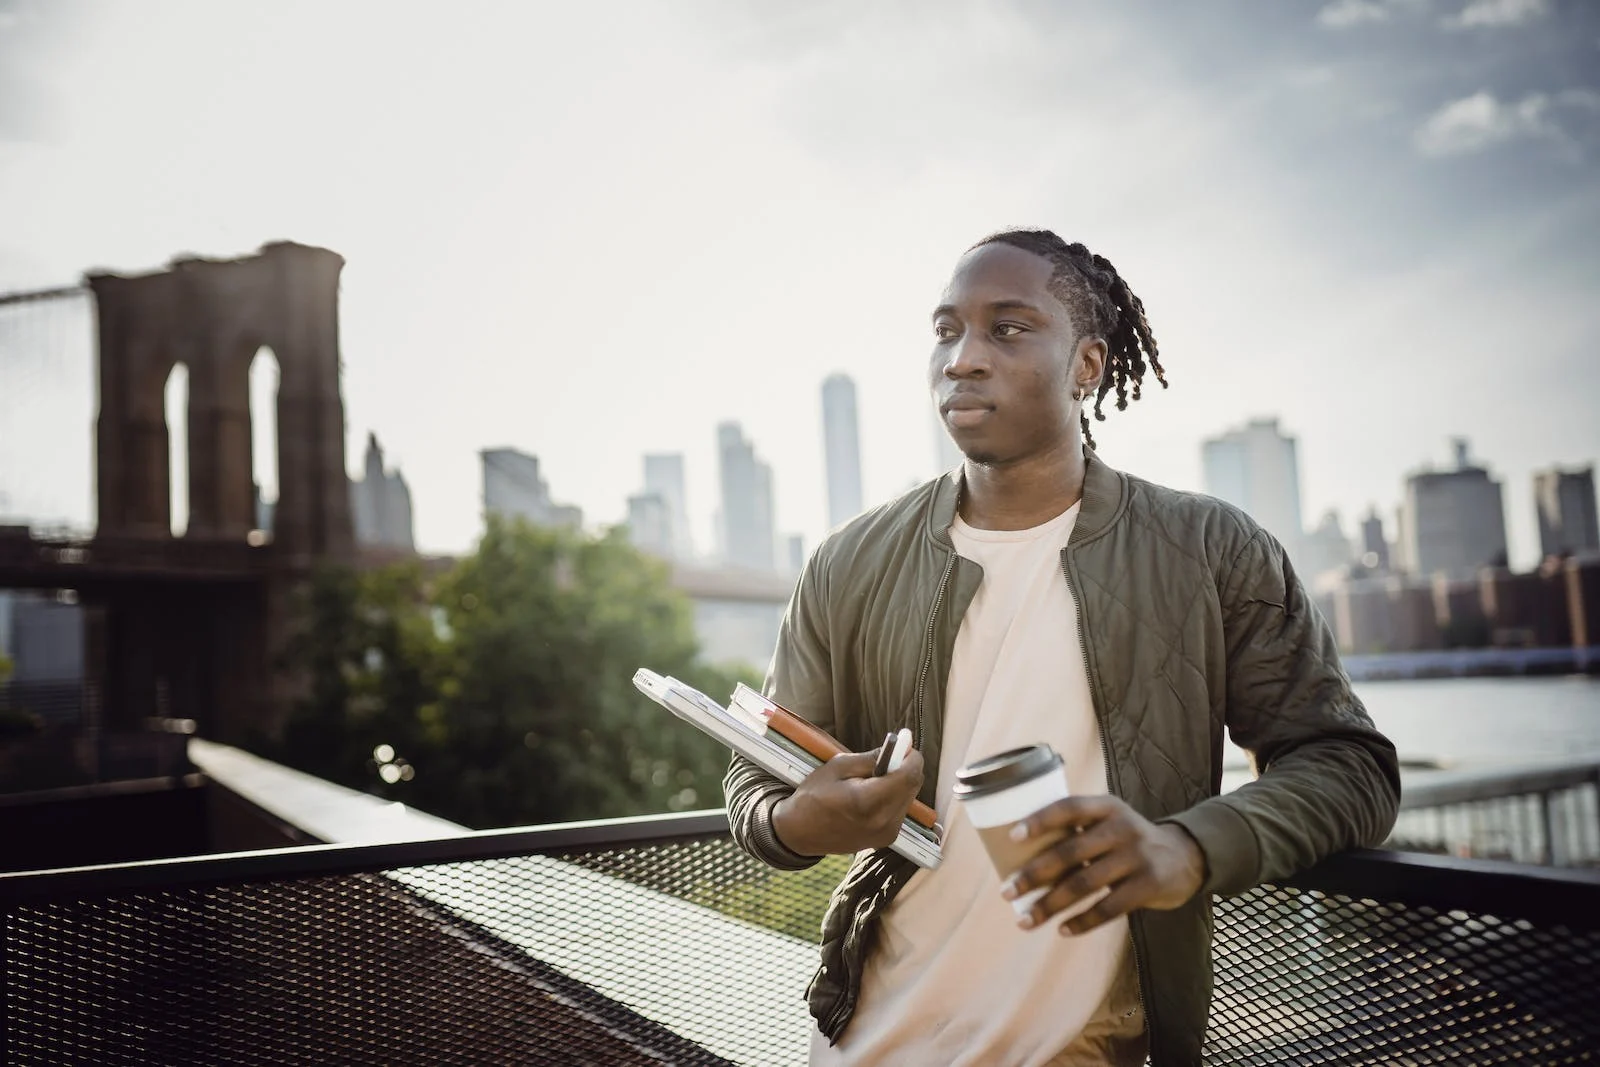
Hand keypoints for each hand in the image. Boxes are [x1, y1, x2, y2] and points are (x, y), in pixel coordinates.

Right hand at [771, 748, 925, 856]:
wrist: (800, 834)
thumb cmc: (813, 796)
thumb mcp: (837, 767)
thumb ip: (870, 758)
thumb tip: (897, 748)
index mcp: (869, 802)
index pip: (909, 775)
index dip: (911, 756)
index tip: (904, 744)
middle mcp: (883, 821)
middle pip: (913, 786)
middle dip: (905, 767)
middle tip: (888, 757)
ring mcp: (887, 833)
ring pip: (908, 797)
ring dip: (899, 782)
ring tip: (874, 779)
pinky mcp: (886, 839)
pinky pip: (900, 809)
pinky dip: (893, 796)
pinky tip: (873, 794)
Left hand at [1000, 795, 1205, 935]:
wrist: (1185, 858)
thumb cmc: (1129, 841)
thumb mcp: (1110, 822)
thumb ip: (1078, 831)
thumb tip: (1018, 852)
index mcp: (1107, 807)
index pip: (1069, 807)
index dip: (1040, 820)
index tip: (1012, 837)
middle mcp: (1122, 828)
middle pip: (1070, 851)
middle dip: (1034, 874)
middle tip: (1006, 891)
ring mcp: (1137, 857)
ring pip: (1084, 884)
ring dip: (1050, 905)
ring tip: (1026, 920)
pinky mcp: (1148, 886)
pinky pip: (1109, 908)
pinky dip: (1082, 922)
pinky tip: (1062, 930)